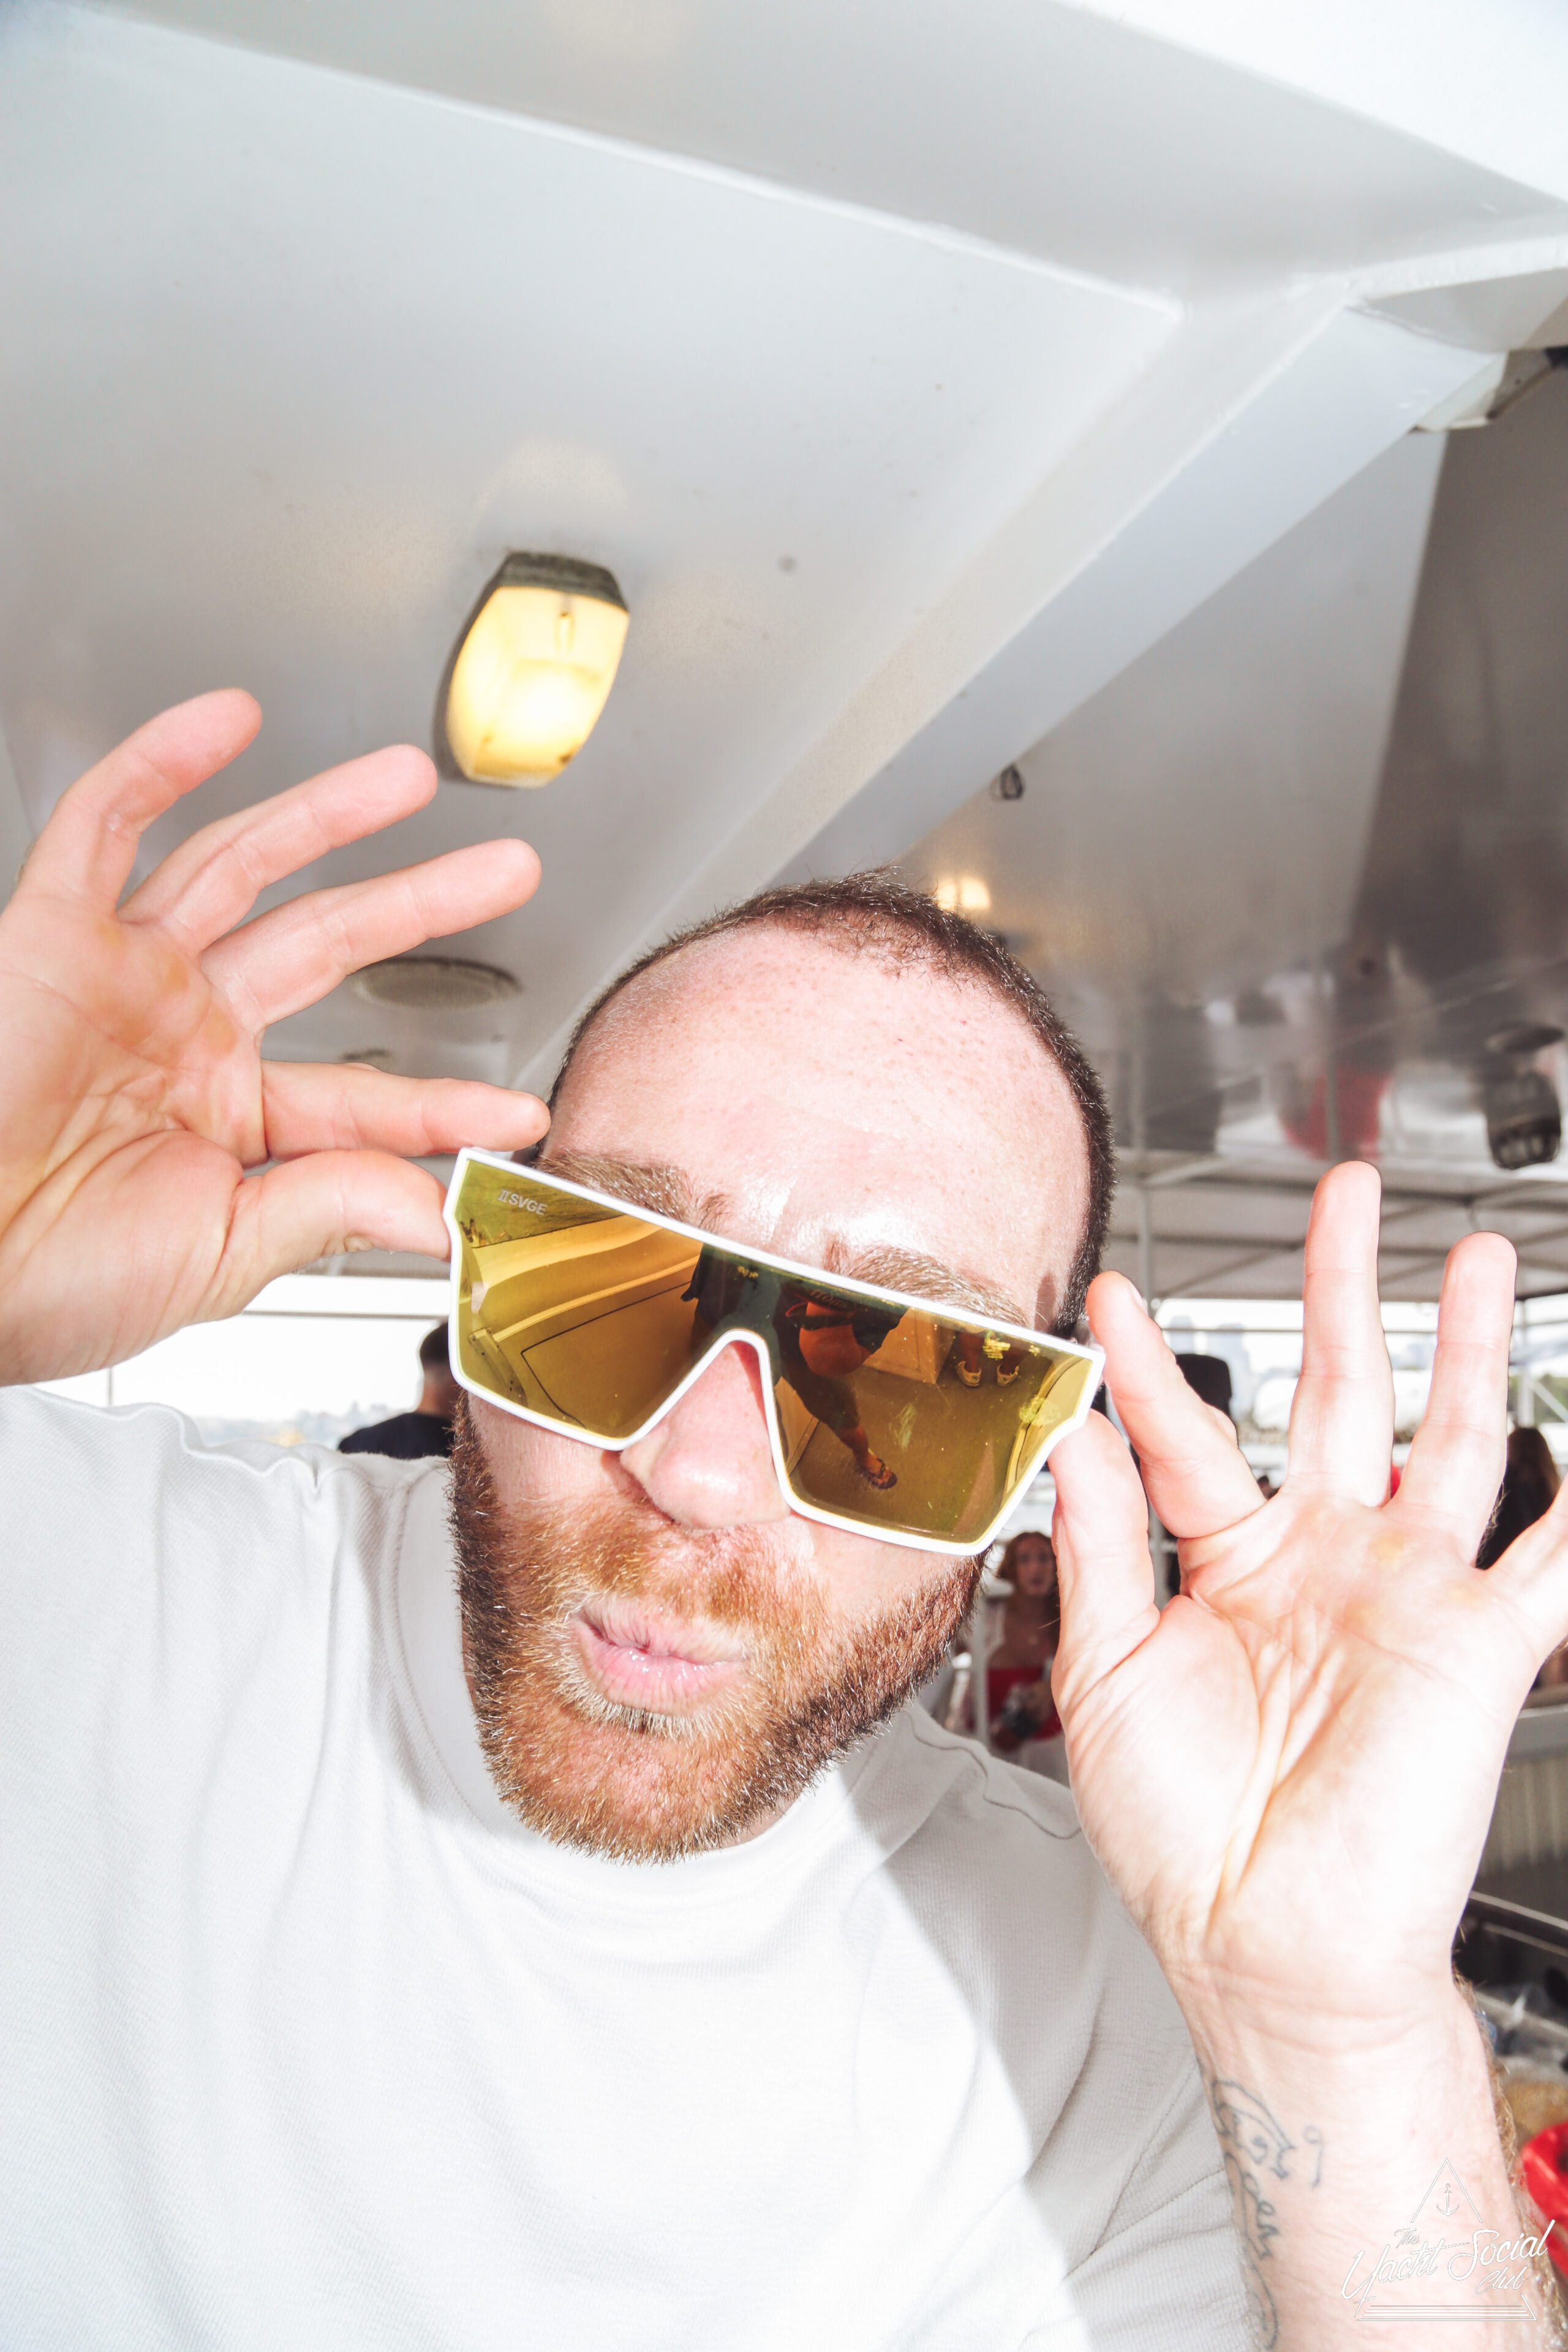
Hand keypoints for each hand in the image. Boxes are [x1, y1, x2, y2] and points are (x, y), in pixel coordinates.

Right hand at [0, 692, 546, 1385]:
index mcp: (227, 1115)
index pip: (361, 1091)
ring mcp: (123, 975)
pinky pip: (103, 826)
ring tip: (411, 778)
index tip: (514, 1115)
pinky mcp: (49, 934)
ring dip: (325, 814)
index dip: (440, 1101)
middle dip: (419, 901)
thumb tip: (441, 1212)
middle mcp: (183, 1031)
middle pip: (325, 940)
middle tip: (506, 868)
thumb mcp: (221, 1254)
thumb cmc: (48, 1280)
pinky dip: (162, 764)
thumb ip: (331, 1208)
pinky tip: (229, 721)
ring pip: (239, 865)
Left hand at [1048, 1162, 1563, 2042]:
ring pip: (1448, 1436)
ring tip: (1476, 1257)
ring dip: (1467, 1344)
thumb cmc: (1182, 1833)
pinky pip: (1552, 1554)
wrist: (1261, 1945)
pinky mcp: (1480, 1643)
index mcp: (1231, 1566)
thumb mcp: (1107, 1672)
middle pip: (1337, 1391)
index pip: (1188, 1433)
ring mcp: (1406, 1592)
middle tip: (1345, 1197)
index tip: (1109, 1296)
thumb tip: (1071, 1437)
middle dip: (1342, 1289)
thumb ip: (1097, 1546)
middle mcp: (1325, 1561)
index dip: (1147, 1365)